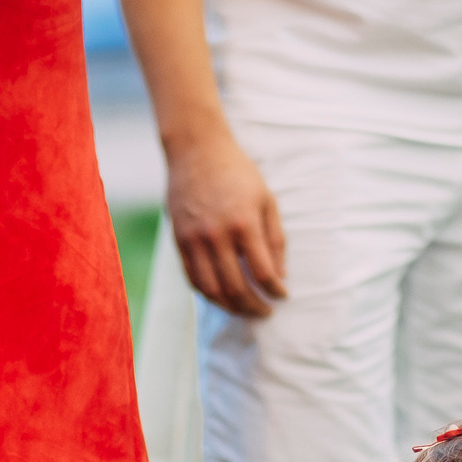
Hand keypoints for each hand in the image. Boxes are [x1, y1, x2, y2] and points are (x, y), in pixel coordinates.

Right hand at [167, 126, 285, 316]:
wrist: (196, 150)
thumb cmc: (237, 172)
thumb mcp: (266, 199)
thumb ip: (275, 238)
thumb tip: (280, 274)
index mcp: (244, 224)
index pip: (262, 272)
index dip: (274, 290)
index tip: (282, 296)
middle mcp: (217, 236)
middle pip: (236, 288)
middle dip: (254, 306)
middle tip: (265, 311)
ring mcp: (194, 240)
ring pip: (211, 290)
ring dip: (230, 307)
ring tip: (244, 310)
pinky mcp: (179, 241)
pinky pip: (192, 278)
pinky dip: (208, 294)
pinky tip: (221, 297)